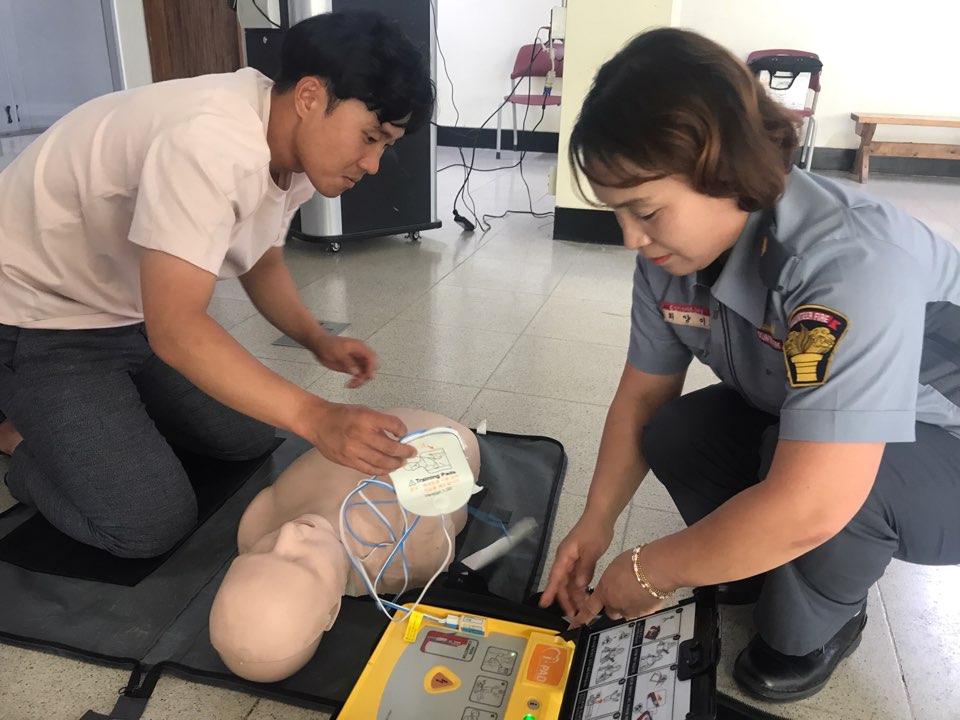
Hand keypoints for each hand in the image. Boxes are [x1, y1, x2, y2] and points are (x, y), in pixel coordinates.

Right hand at [298, 399, 415, 476]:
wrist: (318, 422)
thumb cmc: (342, 415)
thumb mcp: (363, 411)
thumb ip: (379, 423)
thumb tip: (396, 437)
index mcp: (367, 418)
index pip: (394, 425)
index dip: (402, 430)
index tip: (404, 434)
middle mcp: (361, 434)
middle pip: (390, 447)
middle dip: (404, 452)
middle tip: (411, 453)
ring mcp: (354, 450)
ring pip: (381, 462)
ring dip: (395, 464)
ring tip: (401, 463)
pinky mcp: (348, 461)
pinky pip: (368, 469)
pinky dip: (381, 470)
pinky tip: (387, 468)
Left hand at [313, 336, 377, 387]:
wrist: (319, 345)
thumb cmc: (328, 344)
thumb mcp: (337, 352)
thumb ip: (347, 362)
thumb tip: (356, 372)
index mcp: (359, 348)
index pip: (371, 357)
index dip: (371, 367)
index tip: (368, 376)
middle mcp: (360, 355)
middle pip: (370, 366)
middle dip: (366, 375)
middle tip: (357, 382)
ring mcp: (356, 362)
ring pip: (364, 373)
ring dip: (361, 380)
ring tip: (351, 385)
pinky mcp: (351, 367)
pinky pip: (358, 376)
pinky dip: (356, 381)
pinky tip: (349, 384)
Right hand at [539, 513, 614, 617]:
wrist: (601, 516)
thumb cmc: (594, 531)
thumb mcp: (591, 550)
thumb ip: (584, 569)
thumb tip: (579, 585)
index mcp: (565, 556)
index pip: (555, 577)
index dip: (550, 591)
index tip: (543, 605)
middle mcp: (566, 559)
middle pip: (562, 582)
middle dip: (566, 599)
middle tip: (573, 615)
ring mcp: (573, 560)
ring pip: (570, 581)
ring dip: (574, 595)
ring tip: (582, 609)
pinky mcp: (580, 560)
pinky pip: (577, 577)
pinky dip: (580, 587)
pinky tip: (585, 596)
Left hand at [569, 548, 666, 627]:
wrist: (656, 569)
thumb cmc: (635, 563)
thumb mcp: (616, 567)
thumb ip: (611, 579)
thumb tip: (615, 581)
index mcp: (604, 592)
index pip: (589, 609)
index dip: (580, 619)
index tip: (574, 626)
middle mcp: (615, 605)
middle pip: (611, 611)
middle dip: (615, 605)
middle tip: (623, 592)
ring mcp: (631, 611)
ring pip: (627, 612)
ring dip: (630, 605)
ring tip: (638, 591)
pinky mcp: (645, 613)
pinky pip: (642, 612)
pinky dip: (644, 605)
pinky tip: (648, 594)